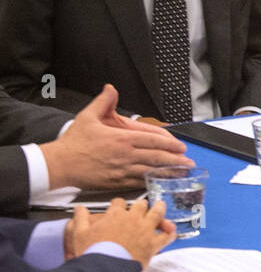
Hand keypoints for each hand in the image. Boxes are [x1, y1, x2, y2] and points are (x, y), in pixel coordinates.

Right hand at [40, 84, 191, 190]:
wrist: (59, 164)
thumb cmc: (73, 142)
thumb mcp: (87, 117)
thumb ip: (103, 102)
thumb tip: (111, 88)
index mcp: (122, 139)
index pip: (153, 141)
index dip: (170, 144)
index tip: (181, 147)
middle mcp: (125, 155)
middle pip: (157, 158)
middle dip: (176, 160)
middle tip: (188, 163)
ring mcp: (122, 170)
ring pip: (151, 172)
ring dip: (168, 173)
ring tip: (182, 174)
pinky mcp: (116, 182)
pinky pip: (139, 183)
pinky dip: (152, 182)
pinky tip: (161, 183)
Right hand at [64, 197, 176, 267]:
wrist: (105, 267)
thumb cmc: (93, 252)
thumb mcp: (79, 233)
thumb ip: (80, 218)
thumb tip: (80, 208)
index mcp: (115, 215)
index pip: (119, 203)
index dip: (118, 204)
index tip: (118, 206)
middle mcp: (132, 219)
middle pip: (140, 205)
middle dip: (140, 205)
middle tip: (141, 206)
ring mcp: (144, 230)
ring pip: (157, 213)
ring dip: (159, 208)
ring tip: (160, 205)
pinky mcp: (153, 243)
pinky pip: (167, 235)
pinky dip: (170, 231)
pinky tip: (171, 230)